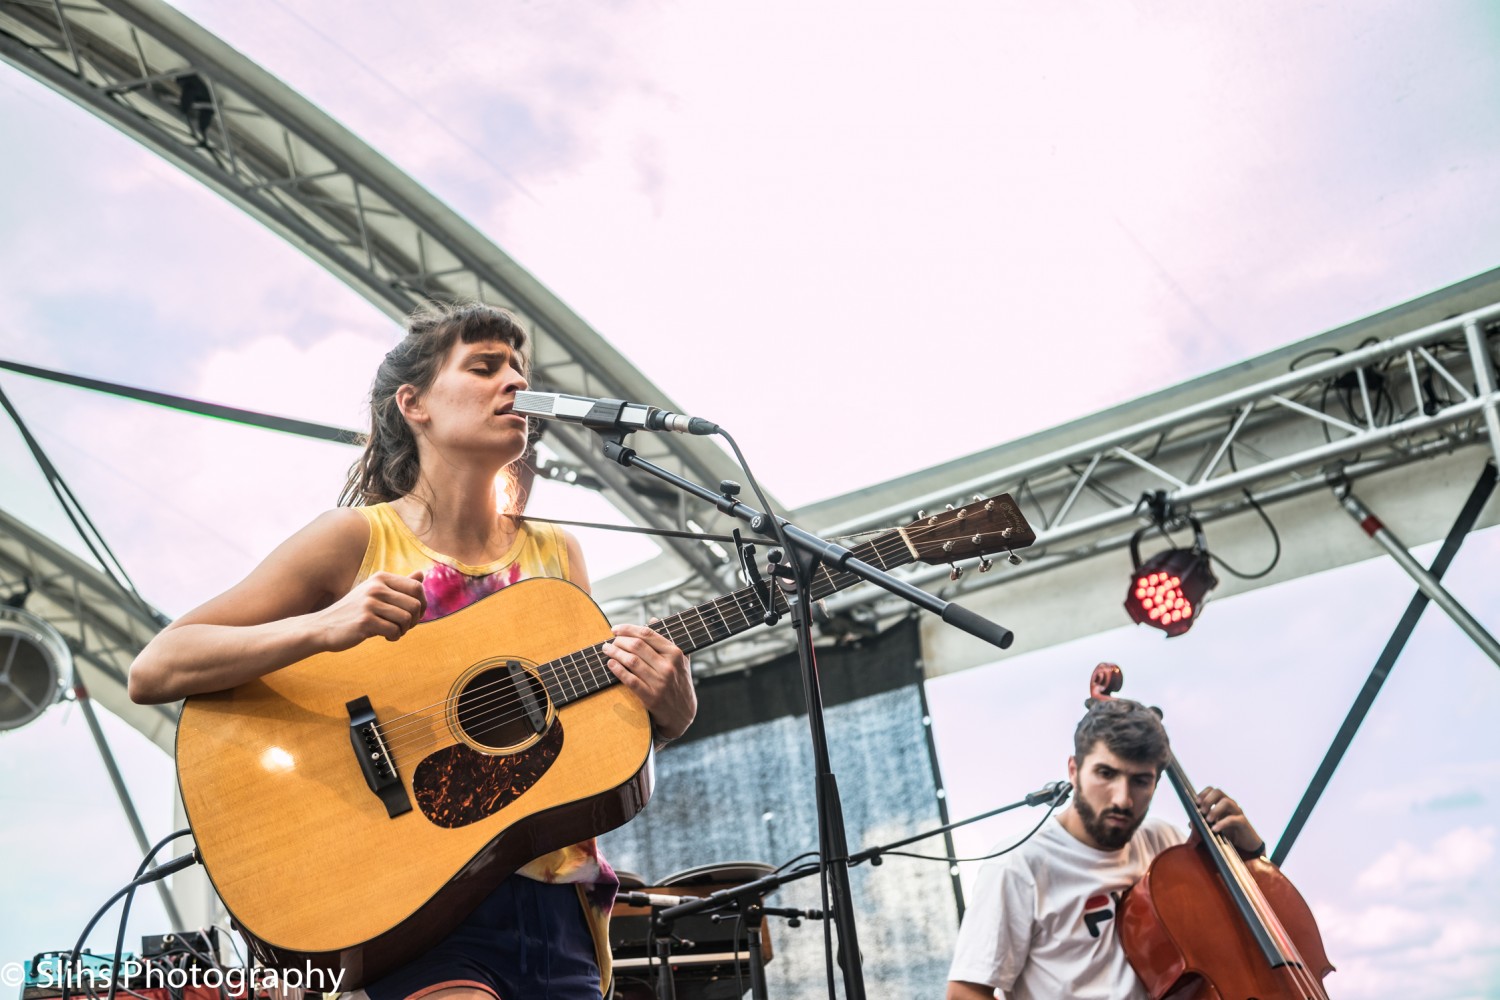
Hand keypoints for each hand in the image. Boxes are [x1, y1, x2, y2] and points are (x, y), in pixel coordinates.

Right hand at [314, 571, 426, 650]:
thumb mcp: (375, 593)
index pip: (417, 587)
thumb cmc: (355, 611)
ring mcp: (369, 604)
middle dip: (415, 620)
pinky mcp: (365, 621)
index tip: (414, 614)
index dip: (422, 604)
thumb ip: (399, 585)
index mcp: (381, 578)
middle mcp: (376, 588)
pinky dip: (394, 637)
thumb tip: (422, 573)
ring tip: (393, 631)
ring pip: (406, 619)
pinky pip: (394, 631)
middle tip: (404, 626)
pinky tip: (385, 637)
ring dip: (404, 630)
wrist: (323, 626)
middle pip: (415, 604)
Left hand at [603, 622, 695, 741]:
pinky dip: (618, 670)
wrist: (683, 714)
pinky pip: (630, 680)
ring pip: (631, 661)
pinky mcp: (651, 697)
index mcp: (675, 653)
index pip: (648, 634)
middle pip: (637, 646)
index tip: (616, 629)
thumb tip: (652, 620)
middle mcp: (669, 666)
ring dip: (615, 653)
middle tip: (610, 641)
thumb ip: (668, 639)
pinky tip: (610, 664)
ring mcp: (660, 682)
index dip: (628, 629)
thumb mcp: (680, 660)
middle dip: (619, 640)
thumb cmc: (679, 682)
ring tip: (606, 649)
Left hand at [1196, 786, 1264, 855]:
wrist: (1246, 846)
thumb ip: (1202, 825)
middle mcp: (1230, 804)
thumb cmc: (1229, 834)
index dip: (1203, 793)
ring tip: (1208, 820)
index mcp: (1221, 803)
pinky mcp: (1243, 822)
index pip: (1212, 790)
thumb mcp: (1213, 828)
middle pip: (1218, 792)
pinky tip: (1215, 829)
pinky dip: (1222, 823)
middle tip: (1202, 811)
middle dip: (1207, 800)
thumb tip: (1190, 823)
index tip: (1196, 802)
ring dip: (1215, 810)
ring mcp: (1237, 812)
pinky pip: (1233, 819)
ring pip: (1227, 802)